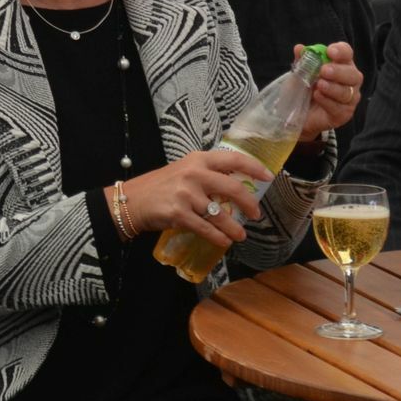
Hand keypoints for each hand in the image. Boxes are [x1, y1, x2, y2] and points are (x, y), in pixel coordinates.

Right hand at [119, 148, 273, 248]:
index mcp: (197, 160)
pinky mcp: (179, 213)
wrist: (132, 200)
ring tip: (240, 235)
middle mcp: (193, 174)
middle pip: (232, 188)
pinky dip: (219, 237)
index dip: (254, 167)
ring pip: (221, 214)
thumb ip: (207, 175)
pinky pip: (206, 228)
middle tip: (255, 214)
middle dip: (249, 204)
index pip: (233, 159)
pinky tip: (224, 241)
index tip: (268, 177)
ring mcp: (186, 194)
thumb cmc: (161, 186)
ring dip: (234, 228)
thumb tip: (237, 187)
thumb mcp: (184, 171)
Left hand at [300, 41, 361, 141]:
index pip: (347, 53)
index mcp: (341, 64)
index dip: (341, 51)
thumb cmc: (305, 88)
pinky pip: (340, 107)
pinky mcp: (344, 113)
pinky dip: (327, 101)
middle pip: (353, 74)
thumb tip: (299, 48)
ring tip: (319, 85)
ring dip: (333, 88)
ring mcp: (350, 98)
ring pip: (348, 92)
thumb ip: (302, 61)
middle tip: (324, 70)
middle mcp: (350, 80)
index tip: (330, 51)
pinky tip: (318, 96)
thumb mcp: (300, 73)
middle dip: (338, 71)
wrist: (299, 112)